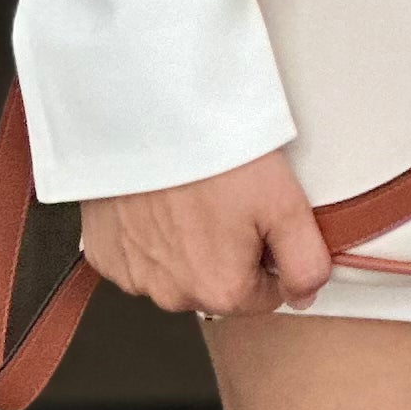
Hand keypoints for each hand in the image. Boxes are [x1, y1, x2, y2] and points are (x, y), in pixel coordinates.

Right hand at [78, 149, 332, 317]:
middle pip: (218, 285)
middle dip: (226, 250)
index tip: (257, 214)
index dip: (269, 252)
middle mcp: (174, 296)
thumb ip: (306, 261)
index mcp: (222, 291)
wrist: (149, 114)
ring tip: (190, 192)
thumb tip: (306, 295)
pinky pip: (136, 256)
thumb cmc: (215, 151)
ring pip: (176, 272)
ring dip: (185, 244)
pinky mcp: (104, 253)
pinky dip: (147, 234)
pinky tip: (157, 199)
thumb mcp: (284, 202)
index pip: (264, 294)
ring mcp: (134, 276)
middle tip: (224, 197)